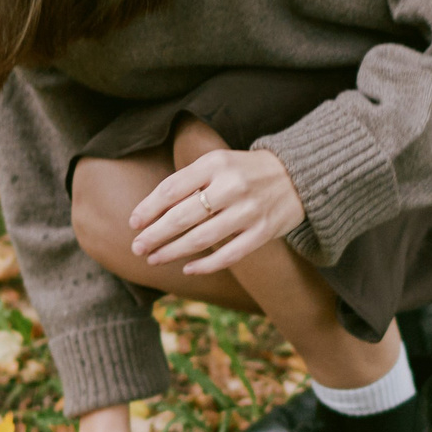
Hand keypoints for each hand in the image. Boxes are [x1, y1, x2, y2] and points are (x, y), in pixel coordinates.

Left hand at [130, 146, 305, 276]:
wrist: (298, 176)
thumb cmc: (245, 171)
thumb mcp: (218, 163)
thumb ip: (188, 183)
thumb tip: (150, 213)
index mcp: (215, 164)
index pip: (172, 189)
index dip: (149, 209)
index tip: (134, 224)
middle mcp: (232, 186)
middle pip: (183, 216)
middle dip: (155, 235)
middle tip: (137, 248)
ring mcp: (249, 211)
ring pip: (202, 238)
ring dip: (173, 251)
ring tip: (154, 259)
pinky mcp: (264, 232)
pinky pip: (229, 254)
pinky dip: (206, 264)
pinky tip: (188, 268)